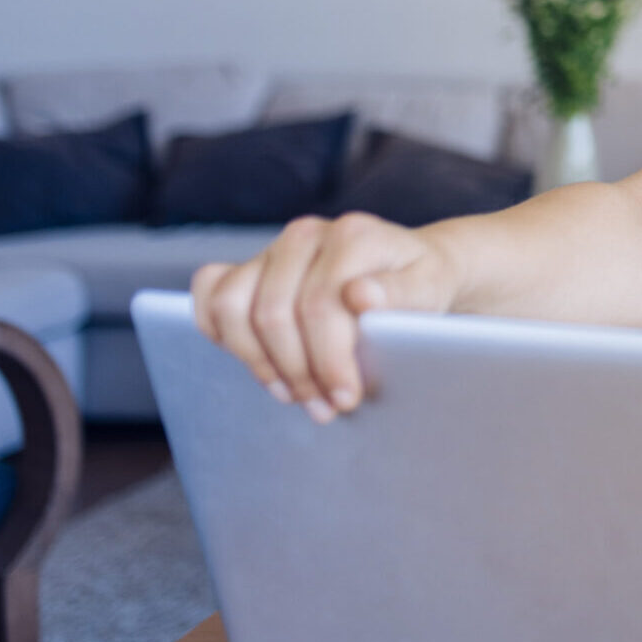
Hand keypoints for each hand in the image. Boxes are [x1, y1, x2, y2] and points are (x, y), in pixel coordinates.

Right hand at [189, 212, 458, 420]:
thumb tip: (359, 295)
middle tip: (325, 407)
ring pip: (233, 307)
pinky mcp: (250, 266)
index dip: (329, 360)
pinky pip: (209, 293)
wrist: (414, 268)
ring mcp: (273, 249)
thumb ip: (402, 293)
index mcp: (352, 235)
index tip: (346, 397)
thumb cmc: (423, 283)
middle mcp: (307, 235)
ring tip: (294, 393)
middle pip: (273, 314)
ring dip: (258, 361)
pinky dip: (219, 332)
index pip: (320, 306)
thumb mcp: (432, 289)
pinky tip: (257, 362)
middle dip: (297, 371)